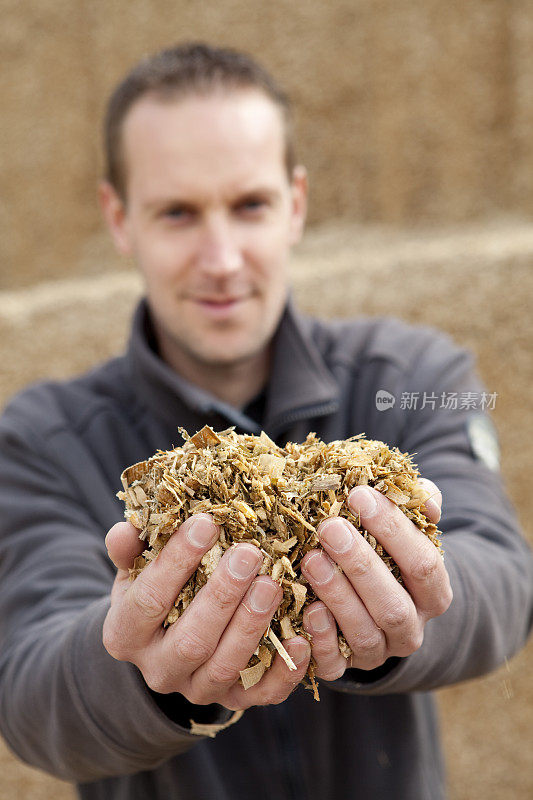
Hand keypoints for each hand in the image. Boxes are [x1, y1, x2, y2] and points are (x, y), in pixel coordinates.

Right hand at [103, 513, 309, 709]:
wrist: (168, 641)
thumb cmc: (155, 589)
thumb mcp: (135, 569)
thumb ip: (130, 549)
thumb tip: (124, 530)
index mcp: (126, 634)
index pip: (148, 600)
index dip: (176, 562)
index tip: (207, 523)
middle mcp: (159, 669)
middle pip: (191, 640)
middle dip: (222, 595)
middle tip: (249, 553)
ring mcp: (198, 689)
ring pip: (225, 666)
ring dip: (252, 624)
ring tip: (272, 583)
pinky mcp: (236, 700)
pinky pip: (263, 694)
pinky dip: (285, 670)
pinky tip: (302, 637)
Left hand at [300, 479, 451, 680]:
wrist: (368, 597)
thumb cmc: (386, 550)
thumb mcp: (406, 524)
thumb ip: (419, 504)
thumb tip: (428, 503)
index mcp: (433, 594)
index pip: (424, 564)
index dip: (393, 529)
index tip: (359, 495)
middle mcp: (410, 628)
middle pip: (393, 605)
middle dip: (360, 564)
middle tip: (330, 527)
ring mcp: (378, 651)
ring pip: (364, 633)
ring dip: (337, 595)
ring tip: (311, 559)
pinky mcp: (344, 666)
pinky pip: (335, 664)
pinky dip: (321, 638)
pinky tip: (307, 608)